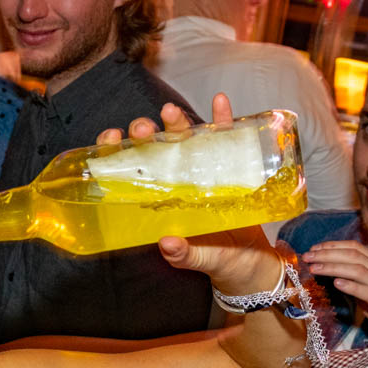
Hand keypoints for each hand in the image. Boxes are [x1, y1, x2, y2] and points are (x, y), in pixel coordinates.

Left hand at [93, 94, 282, 296]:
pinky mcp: (231, 167)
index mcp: (163, 203)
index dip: (117, 153)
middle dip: (145, 134)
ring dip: (178, 122)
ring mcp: (204, 172)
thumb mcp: (205, 261)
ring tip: (171, 111)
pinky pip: (227, 140)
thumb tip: (167, 244)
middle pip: (156, 150)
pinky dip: (223, 120)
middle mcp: (178, 182)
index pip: (132, 171)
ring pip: (186, 139)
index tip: (111, 139)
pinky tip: (220, 103)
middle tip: (142, 128)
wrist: (256, 264)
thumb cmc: (225, 264)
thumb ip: (186, 255)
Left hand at [301, 239, 367, 339]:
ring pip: (359, 271)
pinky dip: (351, 286)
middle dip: (328, 255)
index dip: (333, 246)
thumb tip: (323, 263)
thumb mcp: (361, 285)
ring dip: (334, 268)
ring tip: (315, 269)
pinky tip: (336, 283)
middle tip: (308, 257)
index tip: (313, 249)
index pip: (354, 247)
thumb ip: (348, 273)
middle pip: (354, 256)